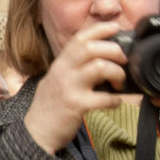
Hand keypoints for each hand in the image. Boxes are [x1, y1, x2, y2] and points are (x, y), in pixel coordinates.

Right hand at [23, 21, 132, 153]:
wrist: (36, 132)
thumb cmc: (50, 107)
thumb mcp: (56, 80)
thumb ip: (73, 68)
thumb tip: (100, 59)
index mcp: (60, 65)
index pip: (79, 39)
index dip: (99, 29)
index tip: (116, 28)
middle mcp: (63, 72)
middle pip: (91, 48)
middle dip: (114, 50)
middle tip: (123, 61)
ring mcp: (69, 88)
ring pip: (99, 67)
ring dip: (117, 73)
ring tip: (119, 83)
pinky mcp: (76, 105)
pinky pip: (104, 98)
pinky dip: (116, 100)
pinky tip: (116, 102)